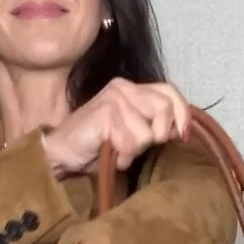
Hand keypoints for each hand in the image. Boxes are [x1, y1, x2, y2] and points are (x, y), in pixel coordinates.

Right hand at [42, 79, 190, 177]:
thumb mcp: (132, 131)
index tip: (182, 136)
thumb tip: (180, 131)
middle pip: (165, 108)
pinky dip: (124, 156)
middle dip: (159, 135)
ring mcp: (114, 99)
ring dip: (137, 149)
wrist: (62, 152)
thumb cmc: (97, 145)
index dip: (182, 113)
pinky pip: (131, 142)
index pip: (169, 91)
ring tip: (120, 150)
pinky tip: (111, 153)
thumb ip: (154, 124)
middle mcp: (124, 87)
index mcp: (132, 87)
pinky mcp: (106, 114)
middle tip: (141, 146)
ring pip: (148, 131)